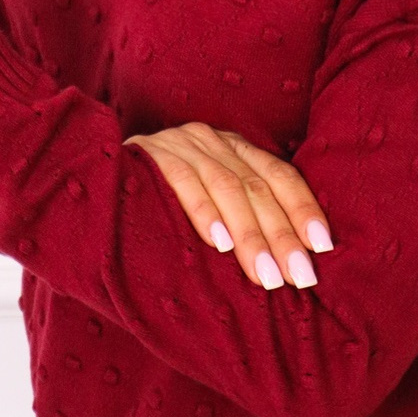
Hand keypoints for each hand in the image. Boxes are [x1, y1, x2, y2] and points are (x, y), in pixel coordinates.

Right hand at [124, 123, 333, 290]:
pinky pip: (183, 183)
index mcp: (234, 148)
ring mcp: (181, 144)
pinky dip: (204, 213)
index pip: (280, 176)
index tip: (324, 247)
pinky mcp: (150, 154)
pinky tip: (220, 243)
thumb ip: (242, 213)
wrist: (93, 174)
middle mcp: (213, 140)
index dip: (304, 209)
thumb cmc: (160, 201)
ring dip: (250, 236)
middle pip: (259, 188)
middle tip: (301, 276)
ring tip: (267, 275)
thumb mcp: (209, 198)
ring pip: (228, 188)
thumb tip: (290, 259)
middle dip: (283, 235)